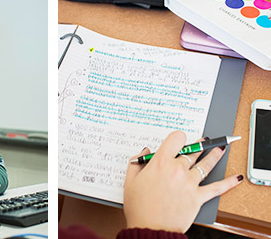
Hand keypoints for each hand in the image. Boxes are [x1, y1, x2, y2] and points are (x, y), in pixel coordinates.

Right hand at [123, 131, 242, 232]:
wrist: (150, 228)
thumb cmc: (139, 208)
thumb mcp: (130, 182)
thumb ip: (136, 163)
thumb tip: (144, 152)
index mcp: (160, 163)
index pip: (176, 139)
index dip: (178, 137)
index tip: (178, 140)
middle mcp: (177, 170)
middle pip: (192, 151)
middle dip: (197, 145)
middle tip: (202, 141)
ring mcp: (190, 183)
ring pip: (206, 164)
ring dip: (214, 155)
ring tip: (219, 150)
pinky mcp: (198, 197)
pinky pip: (217, 188)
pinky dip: (228, 182)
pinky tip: (236, 178)